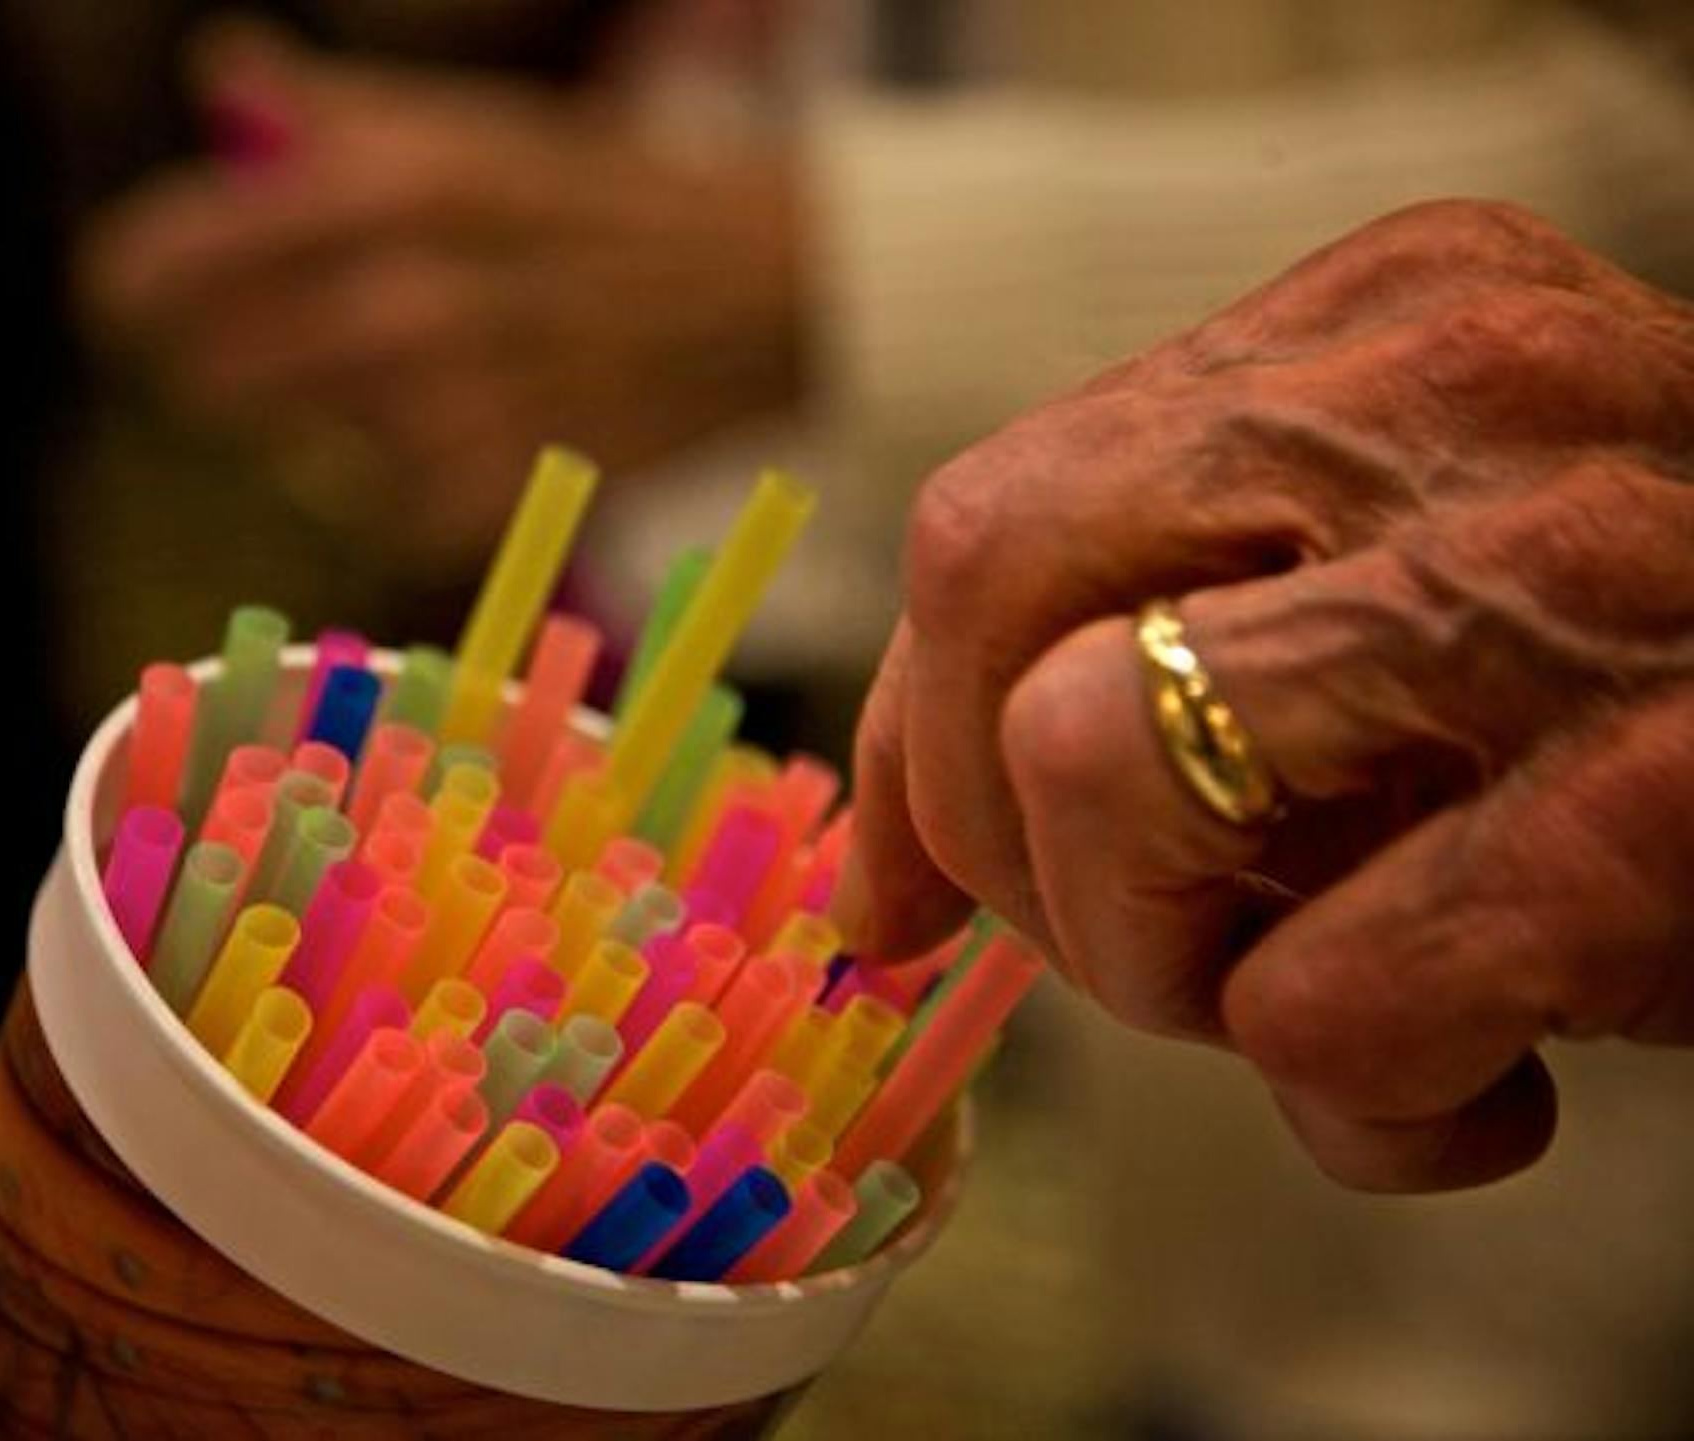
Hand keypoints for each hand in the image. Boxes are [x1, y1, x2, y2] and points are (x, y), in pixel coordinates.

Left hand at [77, 23, 805, 559]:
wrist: (752, 286)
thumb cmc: (591, 193)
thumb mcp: (463, 123)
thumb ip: (328, 109)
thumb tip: (222, 73)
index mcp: (383, 183)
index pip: (178, 260)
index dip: (132, 286)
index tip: (121, 299)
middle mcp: (405, 297)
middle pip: (214, 373)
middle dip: (202, 368)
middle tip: (215, 362)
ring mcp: (449, 404)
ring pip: (294, 444)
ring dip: (306, 422)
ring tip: (367, 384)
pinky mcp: (493, 487)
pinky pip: (380, 504)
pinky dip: (388, 481)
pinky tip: (437, 436)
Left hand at [836, 200, 1693, 1191]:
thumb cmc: (1627, 714)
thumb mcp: (1383, 608)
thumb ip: (1138, 654)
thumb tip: (871, 887)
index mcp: (1385, 326)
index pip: (989, 524)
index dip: (909, 747)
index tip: (915, 895)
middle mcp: (1467, 393)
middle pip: (989, 592)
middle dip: (1013, 840)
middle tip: (1164, 948)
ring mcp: (1570, 577)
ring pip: (1094, 761)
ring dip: (1174, 971)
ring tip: (1332, 999)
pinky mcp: (1665, 799)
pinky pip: (1316, 1007)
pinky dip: (1369, 1108)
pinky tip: (1490, 1088)